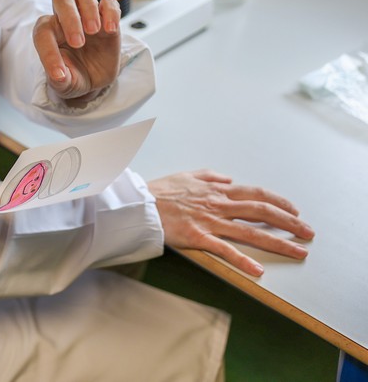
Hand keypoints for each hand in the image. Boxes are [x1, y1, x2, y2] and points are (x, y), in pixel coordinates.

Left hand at [33, 0, 121, 103]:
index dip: (48, 51)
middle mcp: (64, 17)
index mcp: (47, 32)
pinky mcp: (107, 16)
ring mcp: (86, 14)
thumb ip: (59, 80)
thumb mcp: (63, 85)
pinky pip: (109, 1)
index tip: (60, 73)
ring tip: (93, 31)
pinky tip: (110, 30)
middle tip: (78, 43)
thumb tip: (60, 75)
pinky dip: (110, 12)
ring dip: (88, 7)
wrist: (93, 79)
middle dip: (70, 17)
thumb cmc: (73, 77)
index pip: (42, 31)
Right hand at [148, 169, 314, 275]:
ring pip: (250, 232)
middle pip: (262, 212)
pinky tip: (258, 270)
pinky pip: (224, 250)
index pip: (256, 194)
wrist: (138, 203)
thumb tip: (228, 179)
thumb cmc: (159, 190)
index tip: (294, 211)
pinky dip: (242, 260)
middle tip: (308, 233)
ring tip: (297, 252)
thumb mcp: (186, 175)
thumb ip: (210, 176)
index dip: (279, 202)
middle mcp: (218, 205)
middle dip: (289, 223)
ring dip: (277, 242)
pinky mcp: (197, 237)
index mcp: (217, 191)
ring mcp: (209, 222)